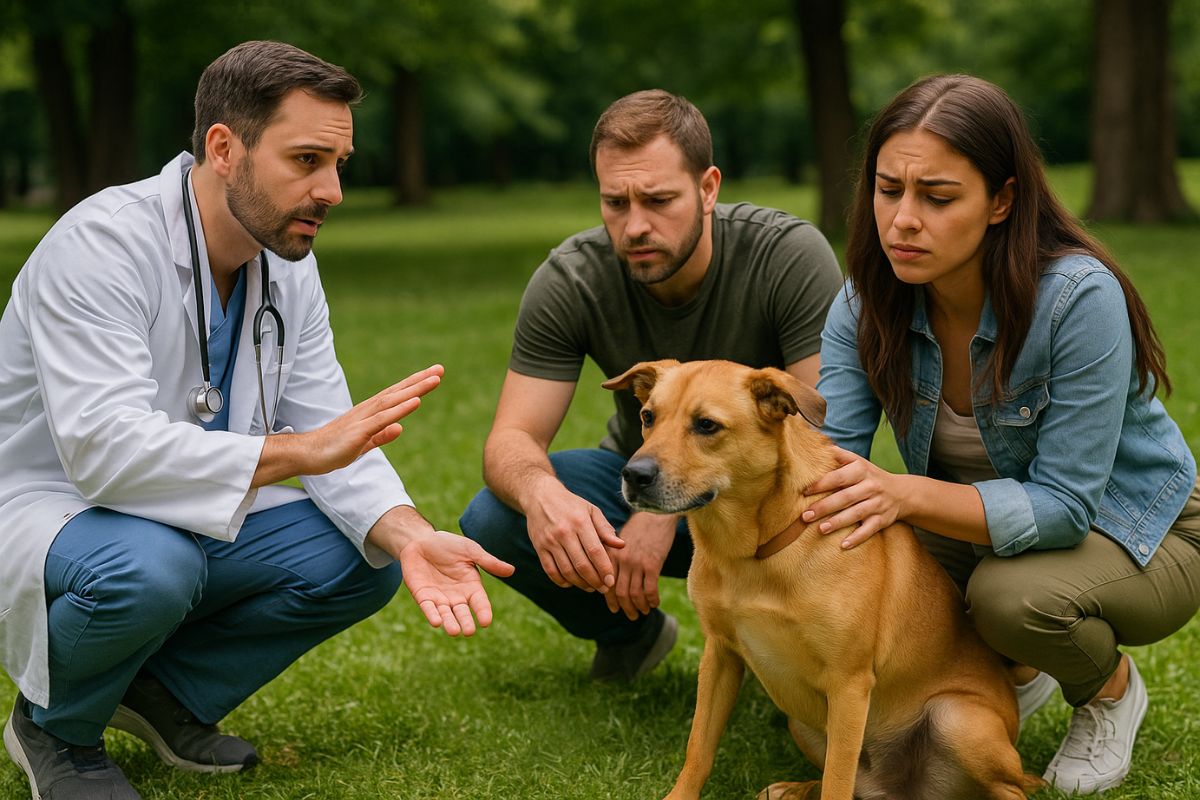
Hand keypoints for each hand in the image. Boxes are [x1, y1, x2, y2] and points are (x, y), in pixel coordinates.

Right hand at [302, 364, 443, 473]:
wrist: (307, 454)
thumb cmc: (333, 448)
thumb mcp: (363, 443)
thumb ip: (381, 435)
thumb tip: (399, 428)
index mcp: (369, 413)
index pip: (396, 395)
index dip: (414, 385)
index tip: (433, 375)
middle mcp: (367, 410)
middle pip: (397, 392)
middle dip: (419, 381)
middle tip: (440, 369)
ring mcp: (363, 419)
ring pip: (392, 400)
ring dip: (414, 389)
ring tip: (434, 380)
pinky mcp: (359, 432)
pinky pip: (383, 418)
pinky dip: (400, 409)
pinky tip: (415, 401)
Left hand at [399, 531, 515, 635]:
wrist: (420, 540)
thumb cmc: (447, 544)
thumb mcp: (470, 550)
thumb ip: (488, 562)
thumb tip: (511, 570)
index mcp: (471, 585)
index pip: (479, 602)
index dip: (483, 611)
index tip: (486, 622)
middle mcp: (456, 595)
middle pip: (462, 612)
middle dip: (465, 622)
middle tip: (468, 631)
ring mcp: (439, 597)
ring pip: (445, 614)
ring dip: (449, 623)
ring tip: (454, 632)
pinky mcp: (422, 596)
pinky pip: (428, 607)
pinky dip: (432, 615)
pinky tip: (436, 622)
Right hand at [525, 482, 624, 592]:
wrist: (540, 496)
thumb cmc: (571, 504)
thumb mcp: (591, 510)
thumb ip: (605, 529)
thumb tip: (622, 545)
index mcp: (580, 522)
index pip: (595, 551)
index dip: (604, 569)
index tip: (611, 581)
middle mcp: (564, 532)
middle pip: (581, 564)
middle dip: (595, 580)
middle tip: (603, 588)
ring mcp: (549, 541)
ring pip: (566, 571)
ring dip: (580, 584)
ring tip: (590, 587)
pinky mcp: (539, 547)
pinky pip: (550, 571)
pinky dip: (562, 581)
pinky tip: (572, 583)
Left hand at [605, 512, 676, 620]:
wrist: (657, 514)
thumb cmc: (640, 527)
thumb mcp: (622, 540)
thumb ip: (616, 558)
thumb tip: (613, 579)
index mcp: (612, 555)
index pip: (607, 583)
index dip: (610, 599)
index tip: (615, 608)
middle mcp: (621, 561)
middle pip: (619, 592)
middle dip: (625, 607)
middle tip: (630, 616)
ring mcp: (636, 563)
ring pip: (634, 594)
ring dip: (638, 607)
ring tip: (643, 612)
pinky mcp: (652, 564)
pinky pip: (649, 590)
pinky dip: (651, 600)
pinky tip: (654, 603)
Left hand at [802, 446, 905, 549]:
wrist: (902, 492)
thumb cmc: (869, 476)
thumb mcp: (857, 462)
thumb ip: (838, 455)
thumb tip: (815, 445)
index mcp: (861, 470)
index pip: (838, 477)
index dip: (821, 484)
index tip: (804, 491)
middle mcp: (870, 486)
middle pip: (845, 497)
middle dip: (825, 507)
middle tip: (805, 515)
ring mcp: (878, 504)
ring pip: (857, 514)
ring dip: (838, 522)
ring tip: (820, 529)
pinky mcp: (883, 520)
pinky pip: (870, 530)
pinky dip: (858, 538)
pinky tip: (844, 545)